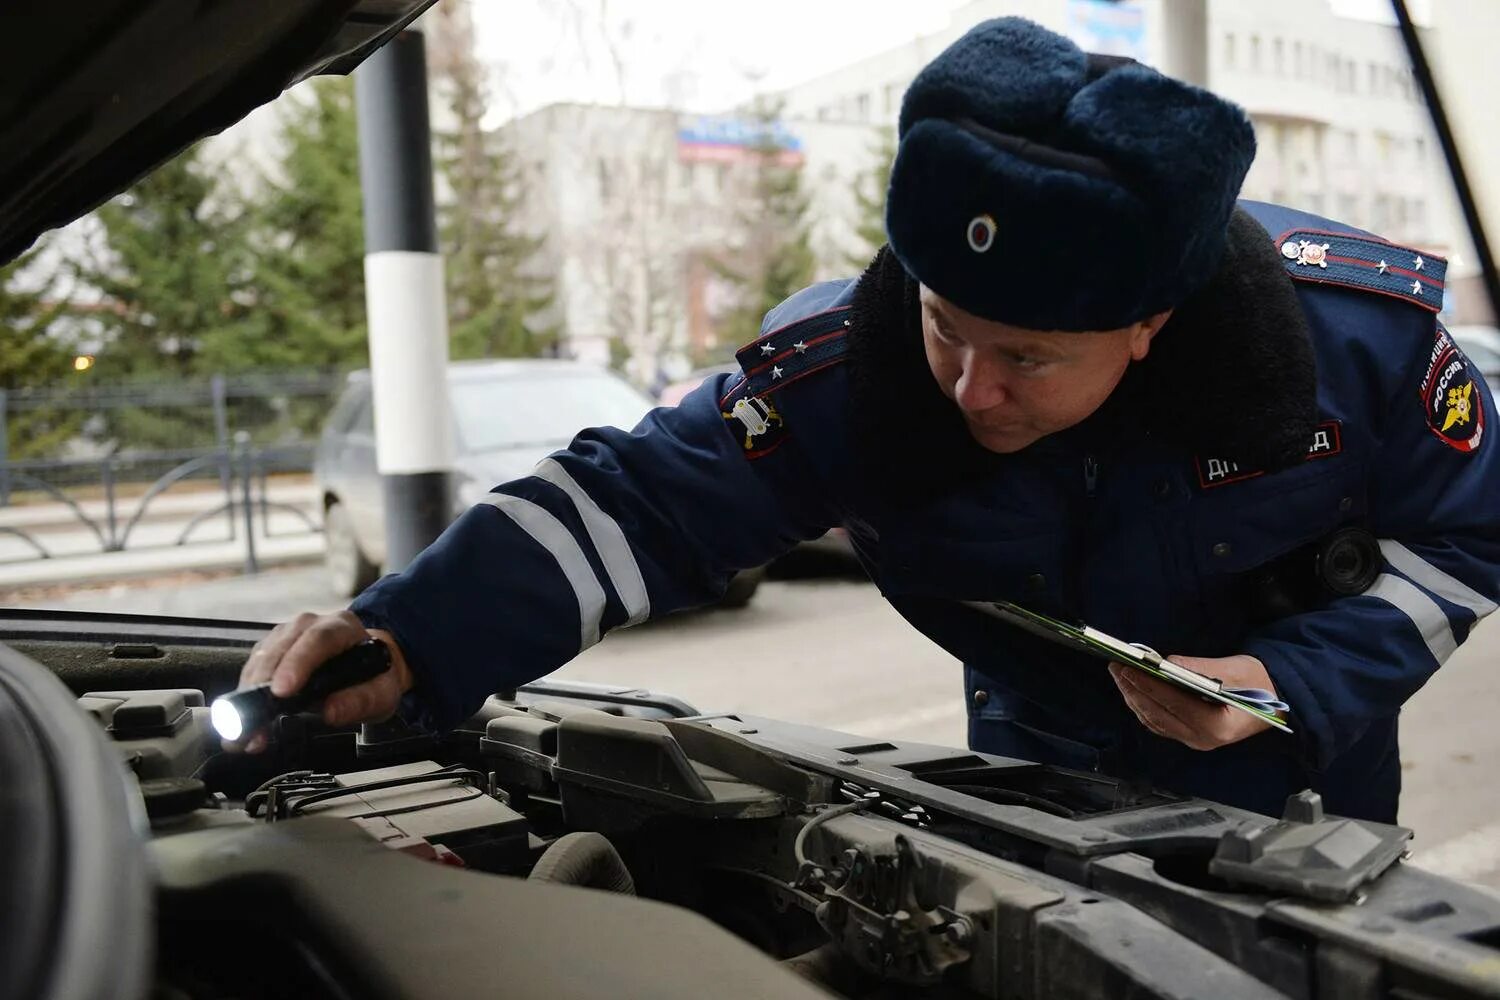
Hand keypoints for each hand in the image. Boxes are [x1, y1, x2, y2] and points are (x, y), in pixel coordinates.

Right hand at [225, 610, 413, 752]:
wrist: (369, 666)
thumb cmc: (373, 677)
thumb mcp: (380, 693)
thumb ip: (360, 702)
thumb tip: (331, 712)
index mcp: (340, 627)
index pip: (318, 640)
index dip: (297, 664)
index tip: (282, 691)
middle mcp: (309, 625)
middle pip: (281, 648)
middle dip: (264, 686)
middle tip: (254, 720)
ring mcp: (286, 635)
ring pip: (260, 659)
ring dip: (249, 695)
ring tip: (247, 731)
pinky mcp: (270, 649)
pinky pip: (253, 669)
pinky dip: (246, 696)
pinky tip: (246, 722)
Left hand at [1109, 653, 1276, 750]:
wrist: (1276, 703)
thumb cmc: (1259, 685)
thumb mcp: (1235, 670)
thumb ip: (1199, 668)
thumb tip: (1165, 662)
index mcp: (1216, 726)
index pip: (1172, 703)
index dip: (1147, 684)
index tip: (1127, 667)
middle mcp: (1202, 739)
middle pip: (1157, 714)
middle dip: (1133, 689)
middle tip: (1115, 667)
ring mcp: (1194, 742)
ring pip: (1154, 721)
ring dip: (1134, 698)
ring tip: (1119, 676)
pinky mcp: (1190, 737)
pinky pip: (1159, 724)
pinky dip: (1144, 707)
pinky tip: (1134, 691)